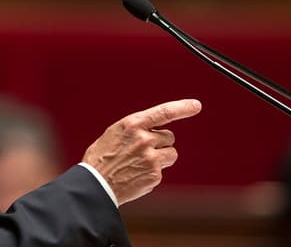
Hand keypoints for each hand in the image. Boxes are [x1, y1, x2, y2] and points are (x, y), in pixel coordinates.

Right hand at [82, 99, 201, 204]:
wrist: (94, 185)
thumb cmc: (102, 157)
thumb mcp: (115, 133)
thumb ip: (137, 129)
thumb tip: (156, 130)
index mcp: (133, 124)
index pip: (164, 112)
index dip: (182, 107)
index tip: (196, 105)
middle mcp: (144, 139)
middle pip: (169, 137)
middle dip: (160, 143)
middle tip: (142, 151)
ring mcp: (151, 158)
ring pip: (170, 154)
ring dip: (161, 157)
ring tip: (139, 164)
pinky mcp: (154, 176)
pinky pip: (162, 170)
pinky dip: (152, 173)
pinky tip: (136, 175)